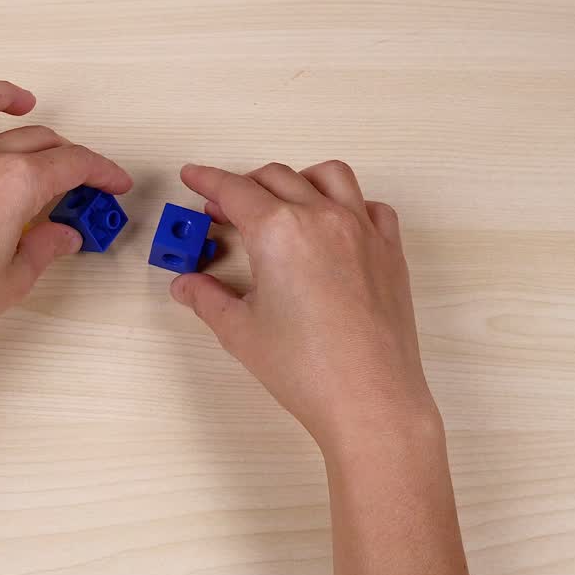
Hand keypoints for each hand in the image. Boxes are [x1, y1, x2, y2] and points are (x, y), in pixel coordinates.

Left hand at [0, 80, 132, 367]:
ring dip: (3, 96)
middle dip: (66, 154)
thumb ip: (43, 248)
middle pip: (34, 139)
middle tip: (79, 178)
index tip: (113, 183)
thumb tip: (63, 235)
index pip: (71, 165)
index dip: (100, 172)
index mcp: (14, 183)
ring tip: (22, 102)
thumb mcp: (11, 280)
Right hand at [173, 161, 438, 453]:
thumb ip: (207, 298)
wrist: (368, 399)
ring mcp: (362, 230)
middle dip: (242, 185)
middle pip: (275, 178)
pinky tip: (332, 224)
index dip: (207, 180)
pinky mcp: (389, 251)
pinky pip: (370, 206)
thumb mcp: (240, 331)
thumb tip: (186, 285)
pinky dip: (347, 202)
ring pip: (328, 176)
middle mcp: (322, 218)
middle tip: (220, 209)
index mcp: (278, 231)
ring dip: (296, 179)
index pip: (233, 190)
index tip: (193, 176)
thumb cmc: (307, 369)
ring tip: (278, 202)